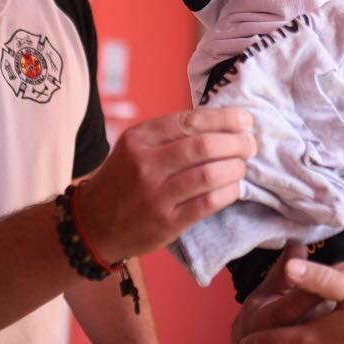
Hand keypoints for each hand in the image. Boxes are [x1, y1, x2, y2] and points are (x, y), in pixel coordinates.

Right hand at [76, 109, 255, 262]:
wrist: (93, 224)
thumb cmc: (124, 179)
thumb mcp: (136, 147)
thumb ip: (170, 135)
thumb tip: (223, 123)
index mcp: (140, 138)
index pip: (191, 120)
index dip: (224, 119)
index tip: (245, 119)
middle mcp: (146, 163)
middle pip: (204, 146)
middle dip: (236, 143)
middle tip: (249, 145)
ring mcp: (156, 195)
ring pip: (209, 175)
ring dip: (236, 168)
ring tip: (242, 166)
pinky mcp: (167, 223)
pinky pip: (208, 204)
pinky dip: (229, 192)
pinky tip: (234, 188)